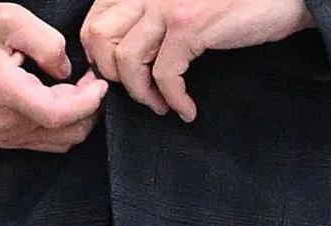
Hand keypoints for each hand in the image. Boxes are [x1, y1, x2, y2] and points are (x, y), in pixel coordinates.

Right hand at [0, 4, 106, 152]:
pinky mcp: (8, 139)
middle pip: (67, 131)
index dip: (88, 102)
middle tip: (91, 82)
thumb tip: (66, 72)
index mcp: (4, 91)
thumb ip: (46, 43)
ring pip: (63, 140)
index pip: (58, 114)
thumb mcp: (9, 20)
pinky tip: (64, 102)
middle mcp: (6, 122)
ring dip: (80, 118)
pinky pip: (49, 141)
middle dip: (89, 108)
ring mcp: (7, 135)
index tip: (99, 83)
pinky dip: (66, 125)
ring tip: (79, 90)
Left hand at [83, 0, 314, 121]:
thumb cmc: (237, 3)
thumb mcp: (184, 4)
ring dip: (142, 93)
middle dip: (115, 76)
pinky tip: (187, 109)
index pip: (94, 20)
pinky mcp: (190, 26)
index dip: (99, 56)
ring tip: (163, 105)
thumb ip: (154, 17)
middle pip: (98, 39)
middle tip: (141, 93)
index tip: (122, 78)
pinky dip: (174, 99)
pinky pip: (166, 74)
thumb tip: (127, 54)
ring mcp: (165, 7)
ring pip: (127, 60)